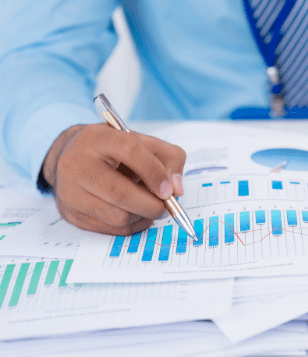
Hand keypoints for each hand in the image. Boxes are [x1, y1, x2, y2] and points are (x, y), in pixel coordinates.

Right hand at [42, 123, 186, 235]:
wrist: (74, 158)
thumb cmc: (115, 151)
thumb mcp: (144, 142)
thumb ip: (169, 158)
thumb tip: (177, 189)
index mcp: (98, 138)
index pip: (130, 151)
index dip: (154, 172)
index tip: (170, 191)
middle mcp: (77, 163)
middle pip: (120, 193)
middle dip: (152, 205)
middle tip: (166, 206)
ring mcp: (70, 191)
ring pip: (117, 216)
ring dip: (142, 216)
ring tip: (149, 207)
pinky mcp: (71, 213)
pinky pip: (110, 229)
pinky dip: (132, 225)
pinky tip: (136, 213)